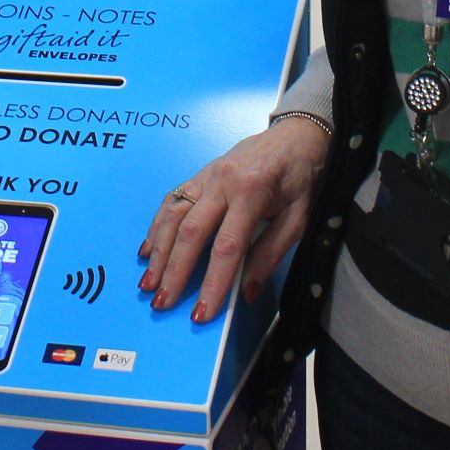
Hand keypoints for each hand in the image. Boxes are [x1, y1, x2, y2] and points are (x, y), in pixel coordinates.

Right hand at [136, 116, 329, 324]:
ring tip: (148, 282)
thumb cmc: (301, 178)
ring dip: (159, 251)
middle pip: (191, 232)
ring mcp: (207, 176)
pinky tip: (148, 250)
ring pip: (173, 215)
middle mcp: (222, 182)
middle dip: (174, 271)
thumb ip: (271, 253)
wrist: (295, 136)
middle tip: (162, 303)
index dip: (212, 282)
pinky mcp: (199, 175)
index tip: (202, 313)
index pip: (227, 247)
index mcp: (251, 192)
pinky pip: (172, 200)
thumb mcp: (298, 218)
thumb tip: (245, 292)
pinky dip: (157, 227)